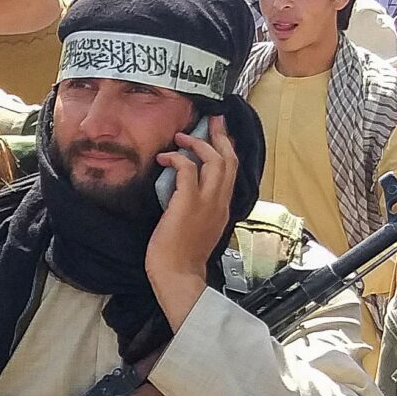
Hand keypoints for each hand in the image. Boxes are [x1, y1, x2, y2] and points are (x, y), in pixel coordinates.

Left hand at [144, 116, 234, 330]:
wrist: (178, 276)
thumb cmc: (182, 258)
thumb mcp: (199, 229)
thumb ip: (199, 210)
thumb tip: (186, 193)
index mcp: (223, 208)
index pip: (232, 173)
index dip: (227, 150)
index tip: (220, 135)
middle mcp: (220, 202)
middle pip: (229, 160)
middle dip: (221, 136)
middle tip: (212, 120)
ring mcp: (206, 202)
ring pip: (215, 160)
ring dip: (198, 143)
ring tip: (182, 137)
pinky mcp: (188, 203)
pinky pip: (187, 169)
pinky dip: (177, 158)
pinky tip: (164, 158)